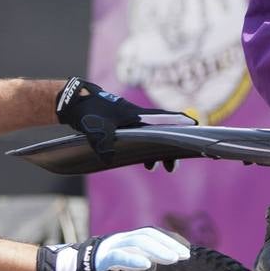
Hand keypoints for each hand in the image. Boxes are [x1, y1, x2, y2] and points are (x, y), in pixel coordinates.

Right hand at [37, 227, 190, 270]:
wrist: (68, 268)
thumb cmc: (97, 269)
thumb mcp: (121, 263)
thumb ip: (136, 262)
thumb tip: (154, 267)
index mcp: (126, 240)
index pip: (152, 234)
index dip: (169, 240)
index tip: (185, 250)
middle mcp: (120, 239)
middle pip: (148, 235)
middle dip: (168, 244)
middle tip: (184, 256)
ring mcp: (111, 246)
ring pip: (137, 242)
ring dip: (157, 250)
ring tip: (172, 259)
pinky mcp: (102, 257)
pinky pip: (119, 256)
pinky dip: (134, 259)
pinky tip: (147, 264)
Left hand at [55, 78, 194, 157]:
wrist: (75, 103)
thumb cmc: (89, 112)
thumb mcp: (96, 128)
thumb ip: (103, 142)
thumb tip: (108, 158)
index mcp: (137, 115)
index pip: (164, 118)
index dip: (179, 122)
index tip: (194, 125)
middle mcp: (137, 118)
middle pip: (160, 132)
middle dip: (169, 148)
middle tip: (172, 166)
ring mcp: (130, 123)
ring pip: (151, 138)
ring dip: (156, 151)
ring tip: (157, 167)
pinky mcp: (122, 127)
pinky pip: (141, 140)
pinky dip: (146, 150)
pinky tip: (145, 162)